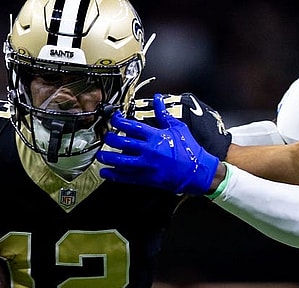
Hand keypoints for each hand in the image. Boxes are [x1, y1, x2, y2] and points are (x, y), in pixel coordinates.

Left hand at [97, 93, 219, 194]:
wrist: (197, 170)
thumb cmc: (189, 149)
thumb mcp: (177, 127)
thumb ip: (163, 114)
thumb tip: (157, 99)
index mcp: (155, 135)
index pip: (131, 126)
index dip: (118, 121)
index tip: (113, 119)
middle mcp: (149, 150)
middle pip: (122, 143)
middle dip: (110, 139)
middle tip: (106, 138)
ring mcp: (147, 165)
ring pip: (121, 161)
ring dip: (108, 158)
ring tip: (101, 156)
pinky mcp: (147, 178)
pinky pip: (127, 177)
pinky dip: (114, 175)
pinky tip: (106, 172)